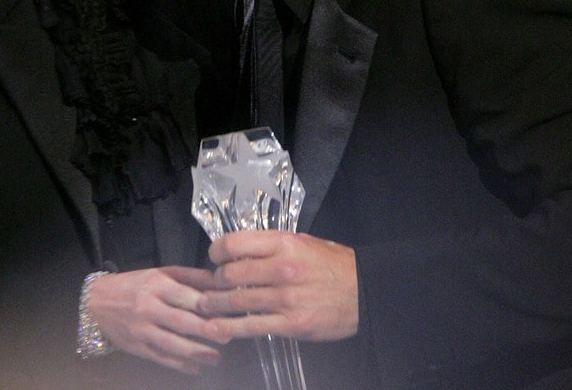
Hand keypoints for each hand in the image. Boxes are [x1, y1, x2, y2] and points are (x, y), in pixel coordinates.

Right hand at [88, 266, 222, 373]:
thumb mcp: (161, 273)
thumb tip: (217, 282)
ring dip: (197, 353)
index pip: (185, 297)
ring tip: (216, 357)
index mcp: (156, 285)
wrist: (96, 302)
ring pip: (172, 344)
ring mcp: (141, 330)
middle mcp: (148, 308)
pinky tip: (196, 368)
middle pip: (180, 322)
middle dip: (206, 331)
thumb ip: (190, 277)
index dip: (207, 306)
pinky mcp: (136, 347)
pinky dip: (180, 365)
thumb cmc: (135, 284)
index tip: (226, 312)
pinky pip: (161, 358)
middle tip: (227, 336)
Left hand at [199, 230, 358, 342]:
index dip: (217, 251)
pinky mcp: (291, 324)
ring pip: (237, 300)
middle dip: (215, 280)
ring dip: (215, 304)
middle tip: (212, 284)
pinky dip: (229, 328)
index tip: (214, 257)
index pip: (235, 244)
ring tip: (205, 305)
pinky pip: (251, 326)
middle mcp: (283, 269)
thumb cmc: (335, 265)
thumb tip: (241, 250)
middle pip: (231, 274)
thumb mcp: (304, 242)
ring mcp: (286, 298)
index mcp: (285, 243)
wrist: (365, 292)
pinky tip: (214, 328)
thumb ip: (273, 246)